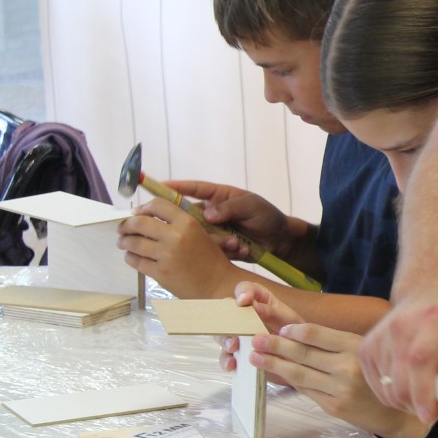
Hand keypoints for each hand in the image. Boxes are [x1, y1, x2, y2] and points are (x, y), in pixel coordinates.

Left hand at [117, 199, 236, 297]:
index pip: (158, 205)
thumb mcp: (201, 233)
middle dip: (126, 225)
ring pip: (133, 243)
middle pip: (139, 223)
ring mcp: (166, 256)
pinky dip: (130, 257)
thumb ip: (179, 223)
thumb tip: (149, 216)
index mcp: (187, 223)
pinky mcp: (160, 273)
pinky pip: (136, 261)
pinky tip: (131, 256)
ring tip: (123, 242)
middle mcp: (175, 236)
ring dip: (124, 241)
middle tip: (122, 228)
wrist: (219, 284)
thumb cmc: (212, 258)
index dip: (143, 207)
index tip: (137, 213)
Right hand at [166, 180, 294, 259]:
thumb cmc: (267, 216)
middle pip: (187, 215)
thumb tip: (207, 215)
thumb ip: (230, 208)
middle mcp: (211, 212)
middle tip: (191, 227)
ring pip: (198, 235)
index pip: (193, 189)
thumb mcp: (252, 207)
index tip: (157, 186)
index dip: (175, 188)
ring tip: (236, 242)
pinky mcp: (217, 246)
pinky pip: (210, 249)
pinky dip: (225, 250)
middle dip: (186, 222)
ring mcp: (213, 230)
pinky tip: (242, 249)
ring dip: (217, 240)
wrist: (280, 241)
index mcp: (218, 197)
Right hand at [217, 282, 302, 383]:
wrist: (303, 357)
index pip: (245, 289)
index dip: (243, 291)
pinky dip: (226, 361)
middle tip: (236, 328)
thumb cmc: (294, 332)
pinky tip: (232, 364)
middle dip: (227, 322)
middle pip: (226, 314)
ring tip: (233, 348)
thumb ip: (271, 310)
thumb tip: (253, 306)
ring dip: (225, 341)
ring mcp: (239, 336)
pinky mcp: (239, 355)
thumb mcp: (287, 319)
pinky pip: (227, 357)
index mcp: (258, 301)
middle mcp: (244, 317)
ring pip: (223, 336)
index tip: (244, 300)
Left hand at [246, 315, 420, 437]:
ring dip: (274, 364)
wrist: (397, 411)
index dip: (293, 331)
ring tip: (255, 357)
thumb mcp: (364, 351)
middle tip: (255, 339)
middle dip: (275, 345)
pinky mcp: (334, 406)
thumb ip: (336, 345)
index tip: (279, 329)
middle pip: (303, 353)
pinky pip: (306, 391)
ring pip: (299, 373)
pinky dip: (288, 381)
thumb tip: (296, 335)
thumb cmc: (378, 376)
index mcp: (355, 346)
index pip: (316, 335)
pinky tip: (276, 375)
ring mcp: (340, 388)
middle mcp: (347, 366)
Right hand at [360, 296, 437, 423]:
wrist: (427, 294)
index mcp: (432, 322)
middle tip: (433, 409)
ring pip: (387, 389)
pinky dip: (391, 393)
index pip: (420, 361)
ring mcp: (378, 337)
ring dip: (405, 402)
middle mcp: (400, 328)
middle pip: (400, 382)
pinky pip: (375, 385)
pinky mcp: (365, 348)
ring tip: (422, 393)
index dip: (424, 394)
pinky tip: (406, 383)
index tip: (431, 416)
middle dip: (417, 406)